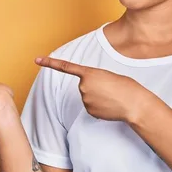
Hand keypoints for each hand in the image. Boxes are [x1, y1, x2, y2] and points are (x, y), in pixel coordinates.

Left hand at [35, 57, 152, 122]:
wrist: (133, 104)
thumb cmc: (126, 87)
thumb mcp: (109, 76)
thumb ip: (95, 80)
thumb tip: (90, 92)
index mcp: (89, 73)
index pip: (65, 67)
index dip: (50, 63)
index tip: (37, 60)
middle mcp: (83, 86)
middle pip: (83, 85)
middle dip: (94, 86)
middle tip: (110, 88)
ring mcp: (85, 100)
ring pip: (87, 97)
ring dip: (97, 97)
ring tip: (111, 97)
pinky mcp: (89, 111)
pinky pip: (91, 107)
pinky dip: (99, 106)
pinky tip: (109, 106)